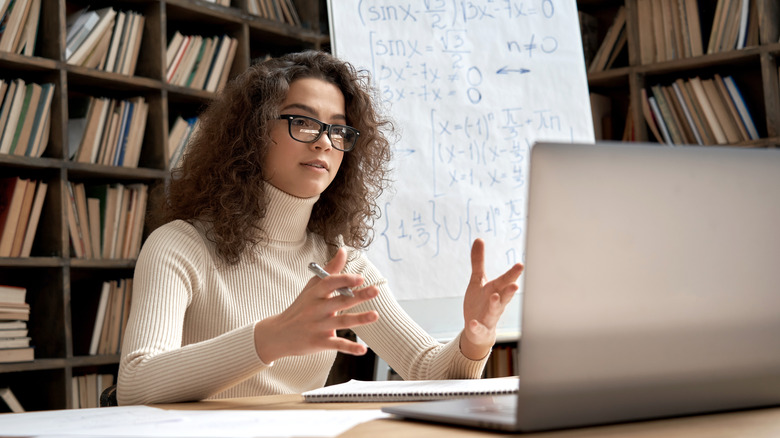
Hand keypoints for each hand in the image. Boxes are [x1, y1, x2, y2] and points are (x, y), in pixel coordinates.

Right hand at [254, 248, 378, 362]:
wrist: (279, 334)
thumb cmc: (300, 307)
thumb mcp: (311, 287)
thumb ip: (329, 270)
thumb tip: (343, 250)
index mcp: (315, 294)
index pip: (329, 283)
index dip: (344, 280)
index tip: (360, 278)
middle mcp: (316, 309)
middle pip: (339, 301)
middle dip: (358, 296)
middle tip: (375, 290)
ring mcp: (318, 326)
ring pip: (341, 322)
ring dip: (359, 319)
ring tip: (375, 315)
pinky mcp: (320, 342)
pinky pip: (337, 345)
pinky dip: (350, 348)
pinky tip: (363, 350)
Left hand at [460, 239, 523, 359]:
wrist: (478, 330)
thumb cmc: (481, 302)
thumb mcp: (477, 280)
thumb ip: (478, 261)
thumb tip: (479, 239)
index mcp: (496, 290)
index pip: (505, 281)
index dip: (512, 274)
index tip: (520, 265)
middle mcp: (496, 303)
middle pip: (504, 296)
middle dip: (509, 291)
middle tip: (515, 285)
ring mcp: (489, 317)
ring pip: (495, 311)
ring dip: (496, 305)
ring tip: (495, 297)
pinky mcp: (480, 329)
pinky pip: (479, 328)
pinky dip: (476, 326)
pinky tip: (473, 323)